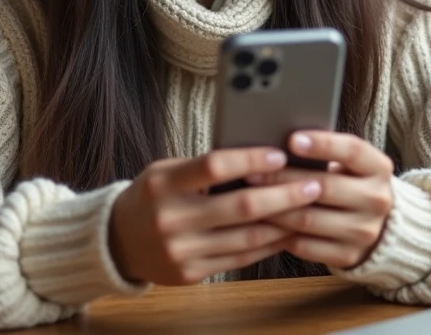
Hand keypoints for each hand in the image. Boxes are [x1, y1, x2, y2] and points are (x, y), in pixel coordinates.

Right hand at [109, 148, 322, 284]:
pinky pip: (239, 259)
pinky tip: (285, 233)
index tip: (280, 155)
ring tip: (309, 209)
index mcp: (163, 184)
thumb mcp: (166, 172)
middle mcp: (170, 219)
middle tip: (313, 185)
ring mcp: (181, 251)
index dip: (251, 160)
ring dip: (284, 223)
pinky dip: (267, 245)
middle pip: (240, 206)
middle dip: (284, 195)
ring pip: (246, 237)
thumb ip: (204, 167)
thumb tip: (259, 159)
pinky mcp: (190, 274)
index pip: (214, 167)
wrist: (117, 241)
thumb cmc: (152, 196)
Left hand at [249, 131, 393, 269]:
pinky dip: (280, 234)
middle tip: (252, 172)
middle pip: (324, 187)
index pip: (352, 151)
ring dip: (275, 209)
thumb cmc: (350, 183)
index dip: (322, 144)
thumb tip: (279, 143)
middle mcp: (377, 200)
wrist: (378, 226)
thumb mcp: (350, 164)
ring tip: (250, 198)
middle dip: (283, 179)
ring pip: (309, 219)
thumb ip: (326, 152)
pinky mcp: (348, 256)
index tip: (291, 139)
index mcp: (379, 168)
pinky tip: (262, 223)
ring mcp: (364, 232)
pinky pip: (306, 246)